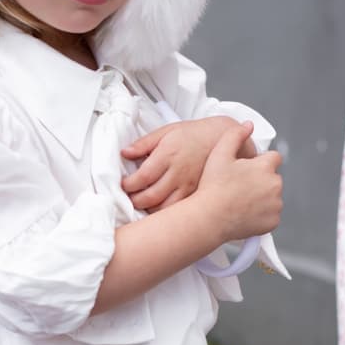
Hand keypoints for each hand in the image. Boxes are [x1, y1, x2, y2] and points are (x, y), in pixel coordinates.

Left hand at [121, 116, 240, 211]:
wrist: (221, 139)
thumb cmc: (192, 134)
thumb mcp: (166, 131)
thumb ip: (143, 143)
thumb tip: (125, 153)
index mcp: (168, 155)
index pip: (143, 177)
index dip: (128, 185)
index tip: (122, 184)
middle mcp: (178, 173)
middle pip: (151, 197)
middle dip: (134, 201)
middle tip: (128, 197)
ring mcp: (188, 186)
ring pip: (164, 208)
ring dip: (148, 209)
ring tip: (141, 203)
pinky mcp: (195, 194)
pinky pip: (177, 210)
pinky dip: (165, 213)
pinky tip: (158, 207)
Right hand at [197, 121, 282, 240]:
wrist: (209, 219)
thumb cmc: (212, 188)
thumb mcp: (219, 154)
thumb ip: (235, 135)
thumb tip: (248, 125)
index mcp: (265, 166)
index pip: (274, 157)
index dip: (260, 162)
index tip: (248, 170)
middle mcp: (275, 185)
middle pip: (273, 178)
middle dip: (261, 180)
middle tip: (239, 187)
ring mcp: (275, 204)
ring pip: (272, 197)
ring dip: (262, 197)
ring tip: (240, 201)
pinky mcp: (273, 222)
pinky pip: (270, 215)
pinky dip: (261, 215)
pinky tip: (244, 213)